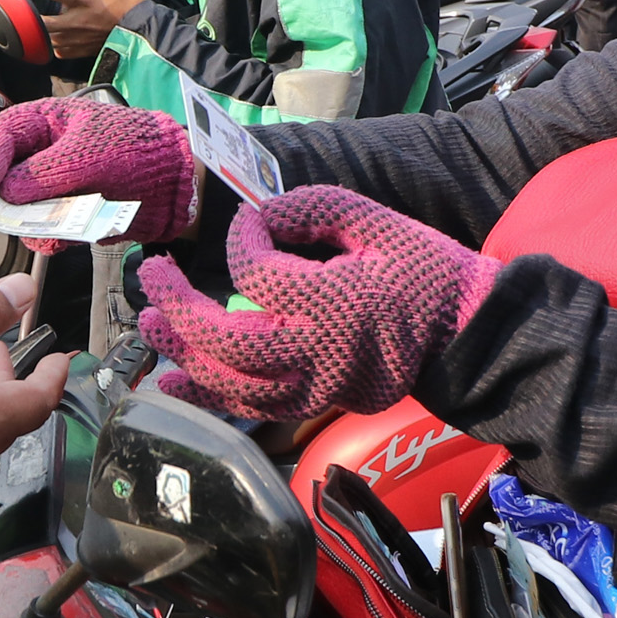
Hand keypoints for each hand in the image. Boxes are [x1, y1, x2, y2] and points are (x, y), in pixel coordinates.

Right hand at [0, 94, 197, 241]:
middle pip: (0, 176)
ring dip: (28, 220)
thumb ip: (46, 172)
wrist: (172, 186)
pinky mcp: (61, 215)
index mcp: (44, 123)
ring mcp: (48, 188)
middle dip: (3, 195)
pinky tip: (62, 238)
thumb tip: (8, 193)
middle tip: (6, 211)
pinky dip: (46, 237)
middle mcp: (39, 155)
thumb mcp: (88, 154)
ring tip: (51, 222)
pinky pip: (39, 231)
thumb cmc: (136, 150)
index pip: (0, 134)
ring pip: (16, 209)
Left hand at [29, 0, 143, 67]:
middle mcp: (77, 20)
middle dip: (33, 16)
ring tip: (41, 23)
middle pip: (44, 22)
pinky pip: (59, 51)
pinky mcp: (81, 50)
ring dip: (43, 31)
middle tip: (29, 10)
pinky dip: (54, 44)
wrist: (139, 27)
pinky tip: (57, 37)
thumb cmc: (125, 3)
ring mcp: (78, 37)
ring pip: (49, 38)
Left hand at [134, 187, 498, 420]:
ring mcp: (319, 388)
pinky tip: (174, 379)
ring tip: (150, 324)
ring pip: (232, 383)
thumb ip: (311, 208)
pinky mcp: (319, 406)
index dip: (242, 238)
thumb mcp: (374, 220)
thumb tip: (259, 215)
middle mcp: (322, 351)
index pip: (255, 271)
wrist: (467, 333)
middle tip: (153, 277)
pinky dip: (209, 395)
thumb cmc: (422, 269)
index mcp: (337, 297)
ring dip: (182, 354)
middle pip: (227, 338)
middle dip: (179, 307)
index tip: (253, 224)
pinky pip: (253, 409)